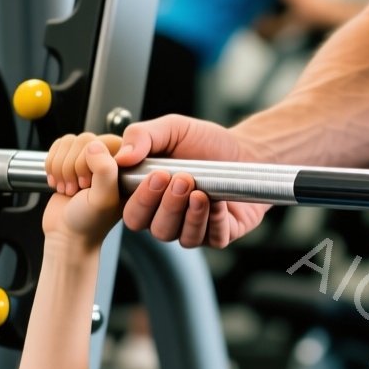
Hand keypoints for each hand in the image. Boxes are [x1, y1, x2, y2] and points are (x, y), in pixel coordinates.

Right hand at [43, 133, 132, 246]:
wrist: (66, 236)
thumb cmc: (88, 224)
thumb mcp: (103, 199)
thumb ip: (105, 170)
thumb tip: (93, 145)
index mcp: (124, 168)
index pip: (106, 142)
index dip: (90, 160)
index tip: (88, 182)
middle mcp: (108, 162)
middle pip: (84, 140)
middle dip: (73, 166)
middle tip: (78, 188)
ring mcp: (88, 161)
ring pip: (69, 142)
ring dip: (61, 167)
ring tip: (69, 188)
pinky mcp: (70, 162)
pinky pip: (58, 147)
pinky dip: (52, 165)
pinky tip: (59, 183)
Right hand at [118, 116, 270, 248]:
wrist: (246, 150)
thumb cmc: (205, 142)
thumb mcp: (172, 128)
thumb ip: (142, 136)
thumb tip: (121, 156)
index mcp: (148, 195)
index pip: (131, 212)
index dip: (141, 200)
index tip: (158, 174)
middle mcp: (166, 216)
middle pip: (154, 229)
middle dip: (168, 206)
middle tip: (183, 180)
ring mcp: (192, 228)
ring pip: (181, 237)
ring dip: (190, 215)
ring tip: (200, 191)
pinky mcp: (218, 234)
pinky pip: (212, 239)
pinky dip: (214, 221)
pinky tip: (218, 202)